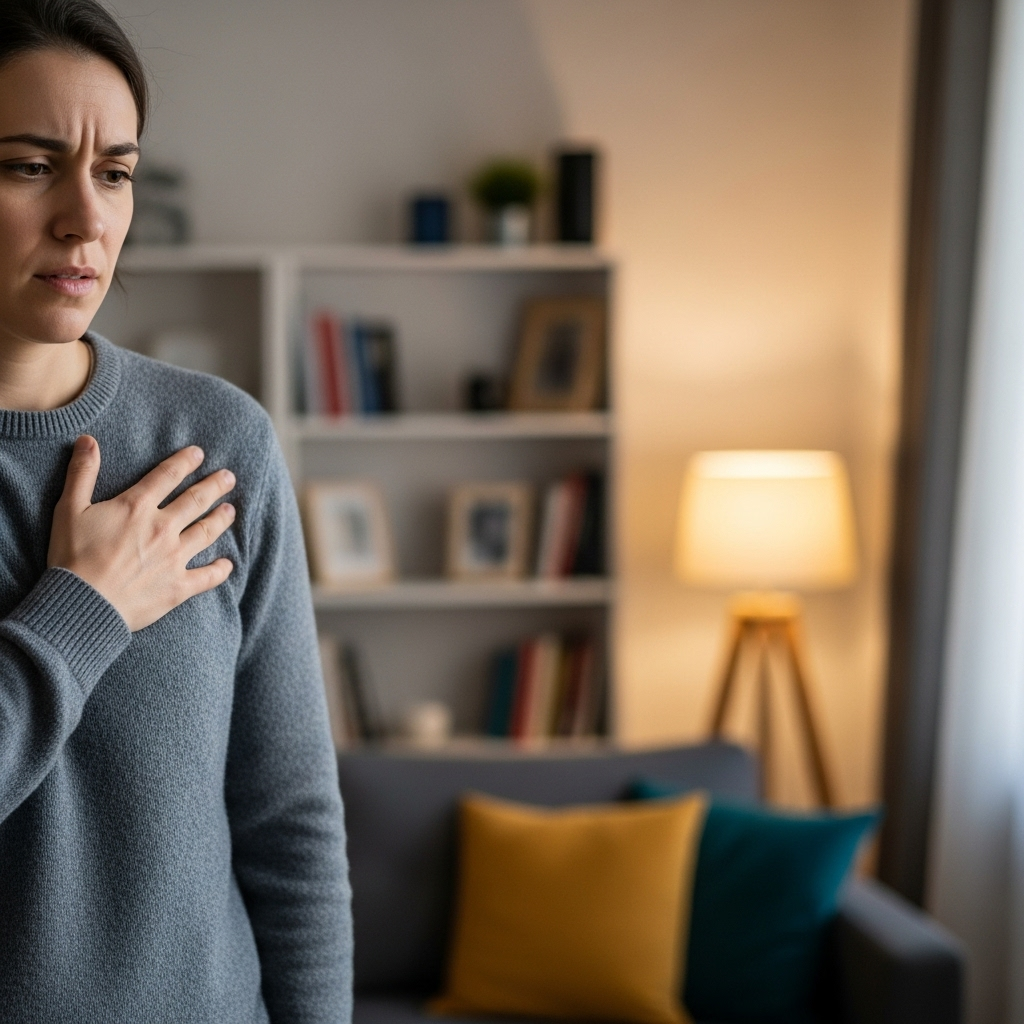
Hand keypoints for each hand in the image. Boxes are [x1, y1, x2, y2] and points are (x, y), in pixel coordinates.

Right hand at [47, 435, 235, 631]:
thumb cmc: (71, 556)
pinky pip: (207, 577)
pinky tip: (228, 564)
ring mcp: (174, 558)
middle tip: (229, 477)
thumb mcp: (69, 509)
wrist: (81, 603)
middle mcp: (162, 528)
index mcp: (137, 507)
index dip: (185, 462)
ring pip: (206, 532)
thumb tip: (87, 439)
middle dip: (214, 486)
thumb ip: (82, 473)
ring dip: (221, 519)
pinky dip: (220, 570)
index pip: (168, 476)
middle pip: (196, 501)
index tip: (199, 453)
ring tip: (231, 510)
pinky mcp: (179, 586)